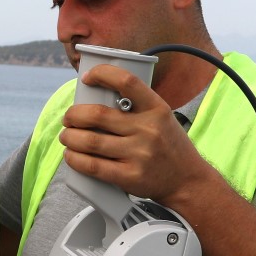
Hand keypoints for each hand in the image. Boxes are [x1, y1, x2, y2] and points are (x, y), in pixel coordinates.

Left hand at [58, 64, 214, 203]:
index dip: (102, 74)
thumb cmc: (169, 146)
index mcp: (157, 109)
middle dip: (74, 115)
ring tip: (67, 137)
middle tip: (69, 118)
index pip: (127, 81)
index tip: (88, 78)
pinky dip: (76, 160)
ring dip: (70, 138)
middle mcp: (148, 130)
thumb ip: (137, 108)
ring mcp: (139, 154)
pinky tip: (71, 155)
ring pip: (90, 142)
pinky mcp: (130, 177)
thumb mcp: (162, 118)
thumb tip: (97, 98)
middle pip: (97, 115)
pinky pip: (93, 166)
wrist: (188, 181)